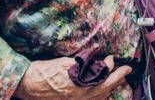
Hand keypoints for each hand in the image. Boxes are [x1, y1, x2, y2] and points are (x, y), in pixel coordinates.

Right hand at [14, 56, 131, 99]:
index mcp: (80, 87)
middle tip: (126, 70)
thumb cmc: (45, 72)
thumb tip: (98, 60)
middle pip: (105, 90)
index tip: (112, 58)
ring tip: (118, 79)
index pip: (103, 76)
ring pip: (100, 98)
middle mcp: (80, 98)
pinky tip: (103, 91)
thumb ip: (84, 63)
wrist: (28, 84)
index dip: (110, 66)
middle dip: (117, 79)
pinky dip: (100, 96)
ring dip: (110, 88)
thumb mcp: (66, 63)